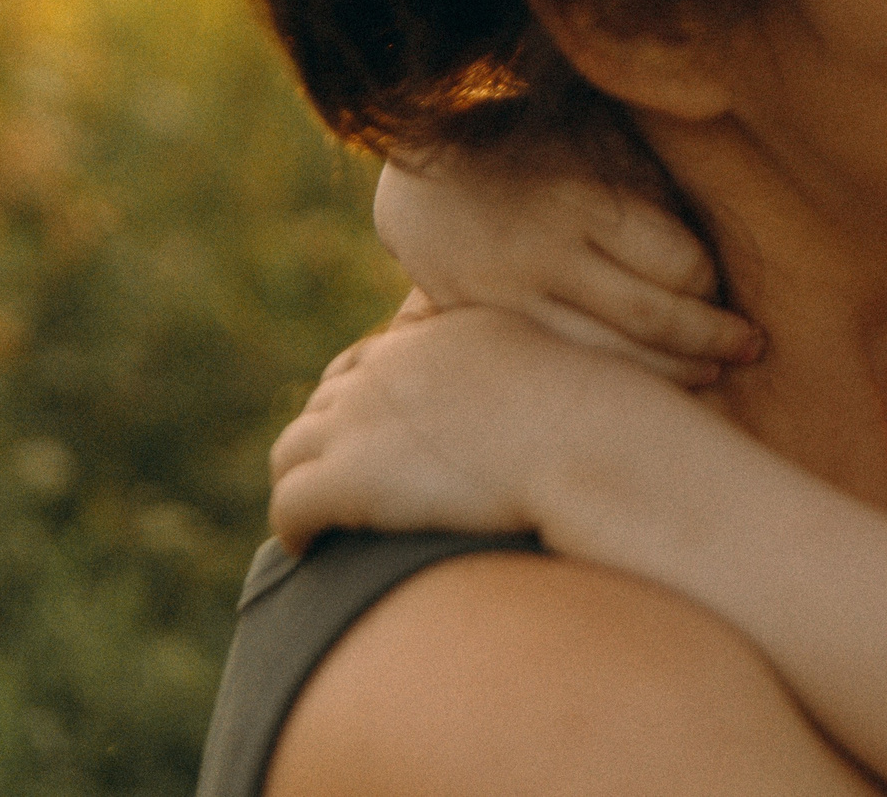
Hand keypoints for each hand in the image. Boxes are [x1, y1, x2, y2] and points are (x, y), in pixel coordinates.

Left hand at [270, 307, 653, 551]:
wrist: (587, 446)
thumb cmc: (597, 425)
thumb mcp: (554, 369)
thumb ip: (519, 373)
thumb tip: (525, 406)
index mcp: (432, 339)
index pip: (364, 363)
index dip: (355, 403)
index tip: (365, 440)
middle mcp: (386, 370)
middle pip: (322, 403)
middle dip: (324, 443)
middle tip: (334, 485)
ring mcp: (360, 422)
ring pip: (291, 452)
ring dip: (300, 482)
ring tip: (314, 518)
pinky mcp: (347, 478)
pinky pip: (289, 504)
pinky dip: (293, 526)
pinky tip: (308, 548)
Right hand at [376, 147, 760, 383]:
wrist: (424, 175)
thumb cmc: (541, 153)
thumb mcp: (602, 148)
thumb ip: (655, 195)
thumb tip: (727, 261)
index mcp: (582, 197)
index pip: (679, 262)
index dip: (712, 282)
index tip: (724, 286)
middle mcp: (542, 251)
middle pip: (651, 318)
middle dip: (712, 338)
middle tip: (752, 347)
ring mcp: (504, 296)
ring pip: (606, 358)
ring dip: (672, 372)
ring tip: (713, 370)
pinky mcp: (481, 329)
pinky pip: (558, 368)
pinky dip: (608, 381)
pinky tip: (645, 381)